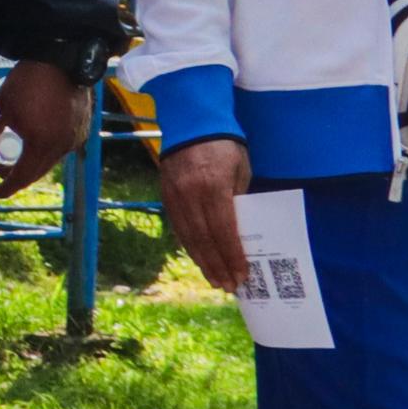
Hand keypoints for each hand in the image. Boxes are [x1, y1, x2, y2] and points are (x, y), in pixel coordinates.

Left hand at [0, 59, 91, 196]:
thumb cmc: (27, 82)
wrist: (61, 59)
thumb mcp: (1, 108)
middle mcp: (63, 147)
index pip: (20, 178)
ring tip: (10, 154)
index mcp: (42, 145)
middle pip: (35, 174)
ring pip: (49, 162)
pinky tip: (32, 141)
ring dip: (30, 163)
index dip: (3, 188)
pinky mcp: (82, 130)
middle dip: (14, 177)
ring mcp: (76, 140)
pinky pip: (60, 150)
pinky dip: (44, 152)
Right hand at [161, 135, 252, 289]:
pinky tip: (199, 258)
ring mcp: (174, 196)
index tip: (242, 274)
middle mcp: (190, 194)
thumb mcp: (240, 171)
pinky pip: (178, 227)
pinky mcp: (166, 196)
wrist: (192, 122)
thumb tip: (240, 229)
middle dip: (217, 265)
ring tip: (214, 279)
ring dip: (202, 261)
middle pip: (204, 239)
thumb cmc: (225, 146)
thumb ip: (238, 199)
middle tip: (228, 285)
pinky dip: (189, 246)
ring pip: (188, 236)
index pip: (223, 230)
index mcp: (213, 186)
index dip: (232, 255)